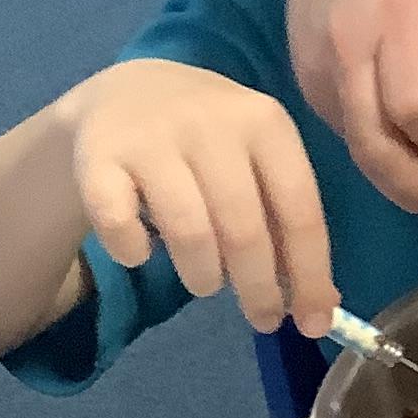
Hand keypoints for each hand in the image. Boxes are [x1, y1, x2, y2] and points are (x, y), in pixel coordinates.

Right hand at [60, 60, 336, 335]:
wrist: (124, 93)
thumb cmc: (208, 139)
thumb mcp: (256, 158)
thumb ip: (286, 216)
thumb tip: (319, 300)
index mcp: (264, 122)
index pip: (299, 209)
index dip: (309, 274)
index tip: (313, 324)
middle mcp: (211, 123)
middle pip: (244, 228)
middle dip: (258, 289)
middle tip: (262, 319)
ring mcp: (151, 137)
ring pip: (188, 232)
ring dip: (203, 276)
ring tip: (206, 282)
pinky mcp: (98, 157)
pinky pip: (119, 226)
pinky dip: (133, 252)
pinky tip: (141, 252)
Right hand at [276, 0, 417, 213]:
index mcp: (406, 19)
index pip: (417, 110)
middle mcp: (351, 48)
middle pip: (373, 144)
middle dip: (411, 187)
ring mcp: (317, 65)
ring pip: (353, 144)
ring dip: (391, 172)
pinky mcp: (299, 76)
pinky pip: (339, 127)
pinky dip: (370, 144)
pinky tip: (395, 139)